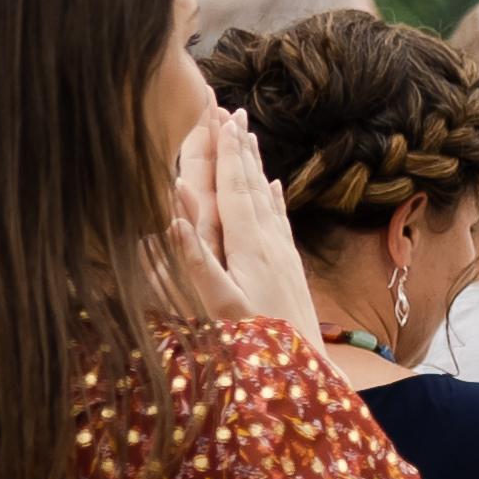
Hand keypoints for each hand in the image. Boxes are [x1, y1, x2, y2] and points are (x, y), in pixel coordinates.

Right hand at [167, 109, 312, 332]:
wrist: (306, 368)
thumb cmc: (256, 342)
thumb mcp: (219, 304)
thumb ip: (196, 261)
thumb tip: (172, 218)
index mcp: (250, 244)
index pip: (234, 187)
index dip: (226, 150)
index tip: (220, 116)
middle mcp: (271, 241)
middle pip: (252, 183)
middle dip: (240, 147)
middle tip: (230, 110)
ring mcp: (284, 251)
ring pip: (267, 197)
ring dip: (255, 165)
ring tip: (247, 136)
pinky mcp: (291, 265)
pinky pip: (280, 220)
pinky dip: (274, 196)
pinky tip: (274, 184)